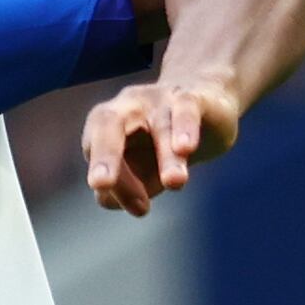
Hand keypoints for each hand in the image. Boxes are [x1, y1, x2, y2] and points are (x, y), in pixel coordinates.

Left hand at [82, 77, 240, 217]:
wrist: (209, 107)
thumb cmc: (162, 145)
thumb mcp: (141, 172)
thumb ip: (123, 190)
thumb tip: (114, 201)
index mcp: (105, 124)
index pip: (95, 151)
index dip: (113, 181)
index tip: (139, 208)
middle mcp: (127, 106)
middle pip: (108, 124)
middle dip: (104, 154)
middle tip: (101, 184)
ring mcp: (159, 98)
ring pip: (159, 126)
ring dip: (166, 156)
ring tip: (174, 182)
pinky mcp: (193, 97)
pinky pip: (186, 109)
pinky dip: (185, 127)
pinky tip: (186, 148)